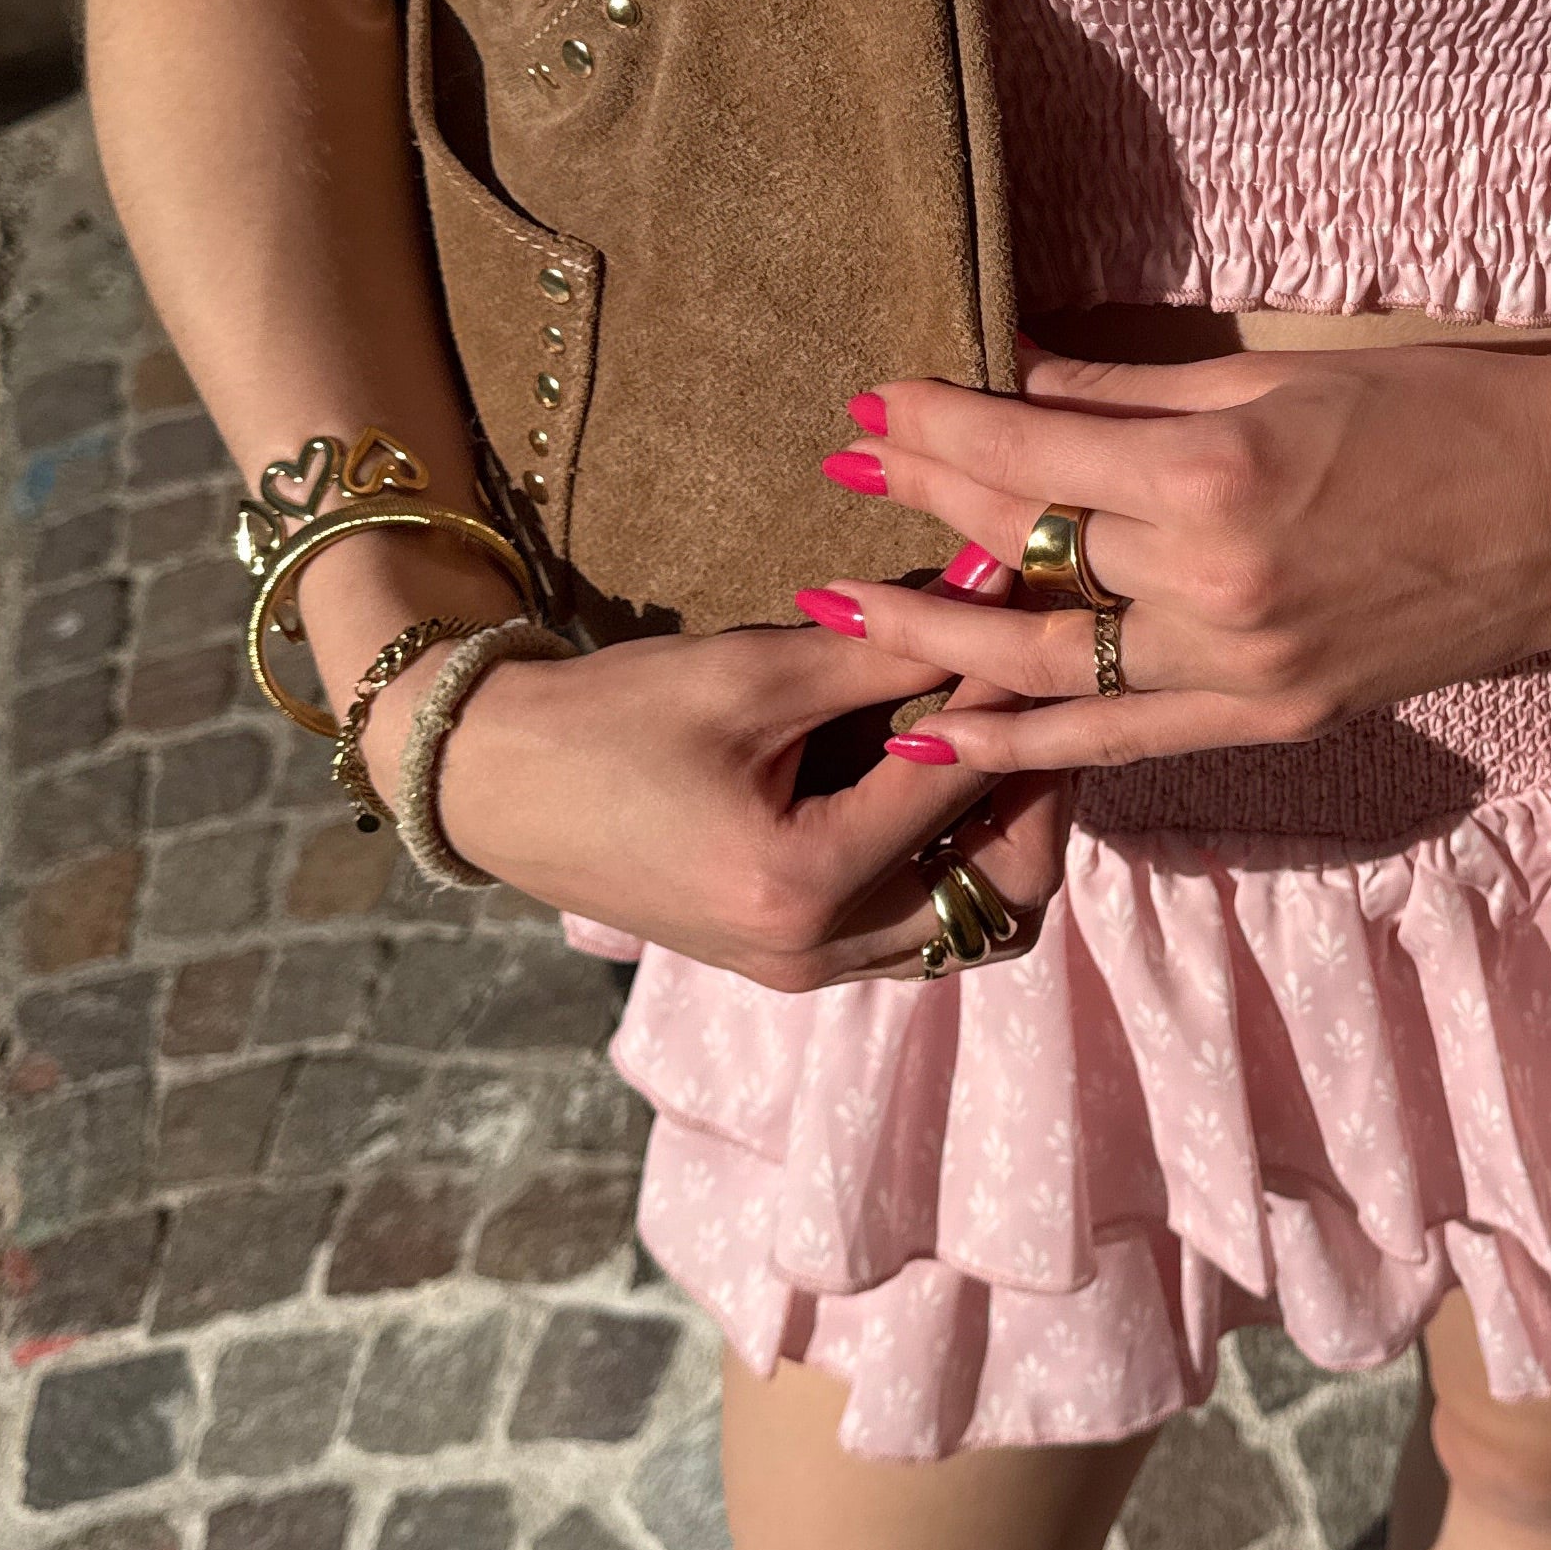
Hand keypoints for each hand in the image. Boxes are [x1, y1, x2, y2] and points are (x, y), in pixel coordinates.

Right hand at [380, 601, 1071, 992]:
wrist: (494, 782)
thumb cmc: (607, 718)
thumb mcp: (753, 673)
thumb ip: (886, 643)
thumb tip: (995, 579)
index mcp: (802, 887)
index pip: (960, 786)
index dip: (1014, 697)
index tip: (1047, 625)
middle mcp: (816, 953)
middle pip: (1003, 896)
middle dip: (1043, 795)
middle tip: (1056, 700)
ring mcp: (807, 970)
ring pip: (974, 924)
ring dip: (1010, 835)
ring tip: (1015, 736)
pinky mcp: (795, 959)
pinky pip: (922, 926)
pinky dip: (960, 861)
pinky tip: (958, 779)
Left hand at [804, 323, 1550, 778]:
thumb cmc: (1461, 408)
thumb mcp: (1289, 373)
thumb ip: (1137, 389)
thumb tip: (1019, 374)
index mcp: (1216, 473)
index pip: (1026, 452)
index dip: (933, 424)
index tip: (865, 399)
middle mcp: (1212, 586)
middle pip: (1018, 553)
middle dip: (913, 509)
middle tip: (831, 472)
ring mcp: (1240, 669)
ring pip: (1045, 664)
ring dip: (930, 635)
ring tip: (833, 603)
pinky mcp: (1272, 719)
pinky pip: (1120, 739)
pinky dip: (1025, 740)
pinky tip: (944, 732)